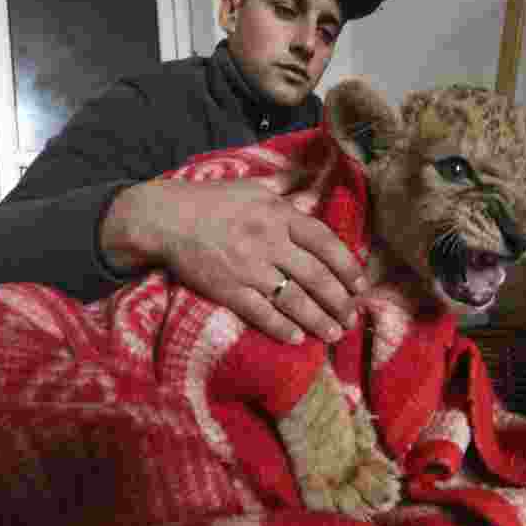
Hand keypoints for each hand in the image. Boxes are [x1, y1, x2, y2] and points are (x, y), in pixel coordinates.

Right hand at [100, 172, 367, 343]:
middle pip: (315, 276)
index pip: (324, 241)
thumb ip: (285, 191)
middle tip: (352, 318)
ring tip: (334, 334)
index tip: (361, 284)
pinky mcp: (228, 289)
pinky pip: (261, 313)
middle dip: (339, 300)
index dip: (347, 265)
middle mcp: (268, 241)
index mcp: (278, 214)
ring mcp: (248, 268)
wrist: (165, 218)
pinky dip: (280, 327)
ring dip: (318, 320)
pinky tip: (296, 338)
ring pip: (293, 299)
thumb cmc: (211, 201)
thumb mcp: (252, 187)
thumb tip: (312, 191)